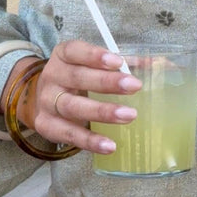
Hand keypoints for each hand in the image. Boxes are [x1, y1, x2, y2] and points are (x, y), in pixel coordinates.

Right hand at [0, 42, 140, 155]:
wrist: (39, 99)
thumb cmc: (76, 78)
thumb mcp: (91, 65)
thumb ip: (122, 64)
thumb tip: (157, 65)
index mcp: (63, 55)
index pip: (75, 51)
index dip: (95, 55)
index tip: (118, 61)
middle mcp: (52, 76)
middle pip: (77, 78)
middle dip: (106, 82)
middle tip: (134, 86)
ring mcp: (46, 102)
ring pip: (72, 107)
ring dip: (102, 112)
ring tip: (129, 115)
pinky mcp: (46, 126)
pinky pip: (69, 134)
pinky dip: (90, 141)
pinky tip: (110, 145)